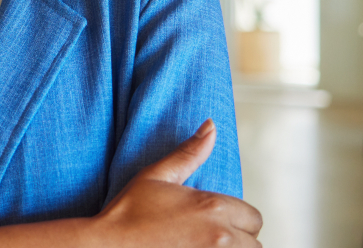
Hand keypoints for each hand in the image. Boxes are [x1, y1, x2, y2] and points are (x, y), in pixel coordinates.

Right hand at [90, 120, 262, 246]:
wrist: (108, 245)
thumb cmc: (128, 212)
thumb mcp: (156, 176)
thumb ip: (189, 153)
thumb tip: (211, 126)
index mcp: (212, 207)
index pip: (253, 217)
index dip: (237, 219)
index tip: (217, 221)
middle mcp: (220, 236)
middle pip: (254, 242)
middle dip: (238, 239)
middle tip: (210, 237)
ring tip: (204, 245)